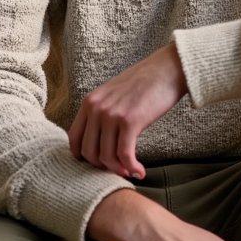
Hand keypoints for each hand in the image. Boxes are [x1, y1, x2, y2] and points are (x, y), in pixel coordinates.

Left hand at [68, 43, 187, 178]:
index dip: (84, 157)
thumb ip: (103, 113)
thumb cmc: (144, 83)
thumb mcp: (113, 94)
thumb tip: (101, 142)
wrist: (167, 69)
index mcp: (89, 102)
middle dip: (102, 166)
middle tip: (118, 168)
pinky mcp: (130, 121)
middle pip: (88, 152)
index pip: (74, 139)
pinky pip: (124, 155)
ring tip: (130, 171)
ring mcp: (111, 115)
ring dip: (119, 169)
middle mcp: (96, 108)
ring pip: (106, 157)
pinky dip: (132, 168)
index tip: (99, 163)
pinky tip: (140, 171)